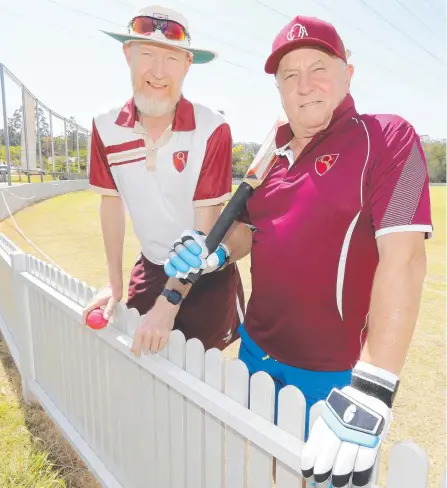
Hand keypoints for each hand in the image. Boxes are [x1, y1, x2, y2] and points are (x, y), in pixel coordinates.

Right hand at [82, 283, 121, 323]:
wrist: (115, 286)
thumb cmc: (114, 293)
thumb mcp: (113, 302)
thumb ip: (109, 309)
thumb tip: (105, 318)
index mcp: (95, 302)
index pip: (86, 310)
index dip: (84, 318)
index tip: (85, 324)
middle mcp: (94, 301)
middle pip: (87, 310)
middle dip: (86, 318)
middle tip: (89, 325)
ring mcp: (95, 300)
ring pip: (90, 309)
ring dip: (90, 315)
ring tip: (93, 322)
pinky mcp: (98, 300)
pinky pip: (94, 308)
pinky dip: (94, 312)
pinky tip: (100, 315)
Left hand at [131, 296, 177, 355]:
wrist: (165, 307)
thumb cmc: (153, 315)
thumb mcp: (143, 323)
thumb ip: (139, 336)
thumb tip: (133, 348)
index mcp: (140, 329)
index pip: (136, 345)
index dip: (136, 352)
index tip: (138, 354)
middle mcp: (148, 333)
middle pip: (145, 349)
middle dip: (146, 350)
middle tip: (148, 348)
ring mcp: (157, 334)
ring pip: (154, 349)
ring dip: (153, 349)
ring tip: (154, 345)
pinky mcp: (165, 335)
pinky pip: (162, 346)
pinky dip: (160, 347)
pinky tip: (159, 344)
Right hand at [164, 230, 229, 279]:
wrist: (207, 260)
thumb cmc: (211, 254)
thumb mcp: (217, 254)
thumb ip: (216, 256)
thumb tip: (210, 261)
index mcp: (192, 236)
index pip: (188, 238)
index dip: (194, 246)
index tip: (204, 254)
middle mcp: (181, 242)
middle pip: (180, 249)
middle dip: (191, 259)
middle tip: (201, 264)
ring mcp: (175, 253)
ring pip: (173, 257)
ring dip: (184, 266)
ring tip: (194, 270)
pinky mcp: (172, 264)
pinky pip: (168, 266)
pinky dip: (174, 271)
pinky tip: (182, 274)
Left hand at [302, 362, 397, 486]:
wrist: (369, 390)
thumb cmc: (346, 408)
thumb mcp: (331, 414)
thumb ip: (323, 432)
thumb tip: (312, 456)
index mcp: (327, 417)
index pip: (315, 440)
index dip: (310, 459)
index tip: (307, 473)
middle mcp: (340, 423)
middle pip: (329, 450)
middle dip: (324, 468)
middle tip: (320, 481)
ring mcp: (357, 429)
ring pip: (346, 456)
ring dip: (341, 473)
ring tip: (338, 484)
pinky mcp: (374, 434)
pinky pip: (366, 457)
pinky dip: (361, 472)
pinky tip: (358, 482)